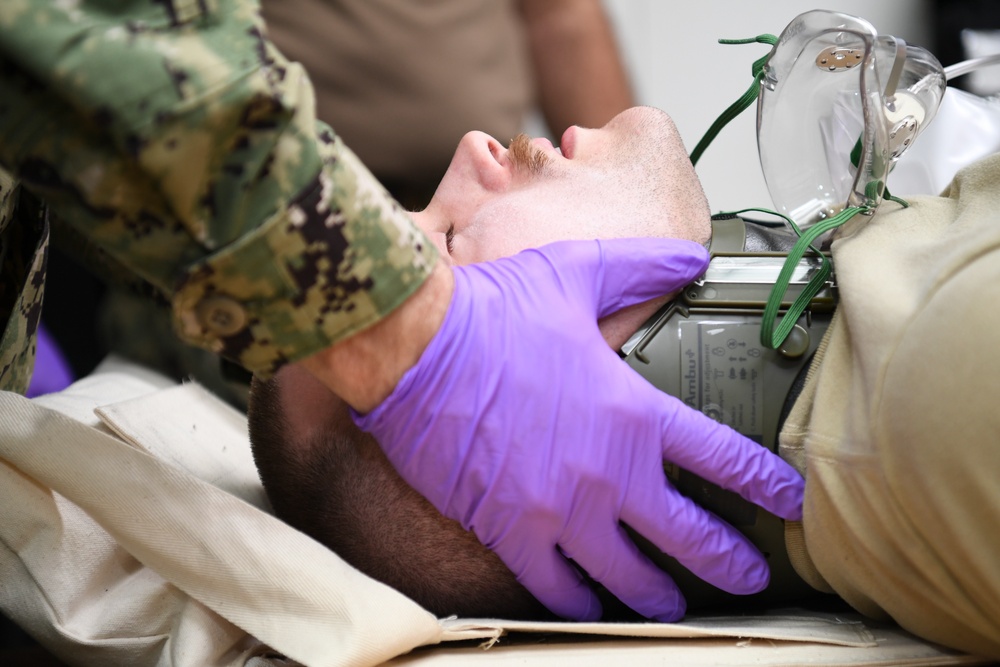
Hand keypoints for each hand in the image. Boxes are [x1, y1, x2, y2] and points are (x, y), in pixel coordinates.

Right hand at [353, 238, 803, 621]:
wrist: (415, 348)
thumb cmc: (493, 312)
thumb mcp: (578, 272)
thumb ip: (643, 268)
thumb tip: (690, 256)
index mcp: (631, 412)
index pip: (722, 458)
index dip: (764, 483)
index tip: (787, 501)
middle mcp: (607, 472)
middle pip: (689, 537)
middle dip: (728, 562)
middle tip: (750, 576)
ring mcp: (559, 510)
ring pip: (627, 575)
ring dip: (657, 594)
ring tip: (672, 603)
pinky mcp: (510, 530)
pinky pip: (555, 585)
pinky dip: (577, 600)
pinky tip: (588, 603)